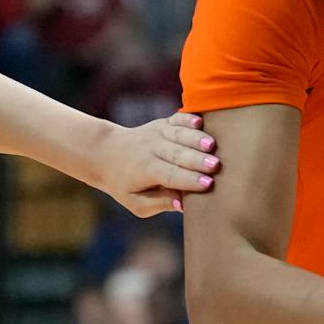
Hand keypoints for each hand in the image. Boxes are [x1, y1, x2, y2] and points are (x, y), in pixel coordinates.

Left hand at [94, 112, 215, 217]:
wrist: (106, 152)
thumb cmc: (125, 184)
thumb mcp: (136, 202)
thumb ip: (159, 203)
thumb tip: (183, 204)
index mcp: (145, 171)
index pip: (170, 176)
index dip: (190, 180)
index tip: (208, 184)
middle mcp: (151, 149)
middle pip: (177, 154)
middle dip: (197, 160)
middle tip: (216, 165)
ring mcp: (157, 133)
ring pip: (179, 134)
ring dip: (196, 139)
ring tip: (212, 144)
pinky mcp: (163, 123)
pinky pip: (177, 119)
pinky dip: (188, 118)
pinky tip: (200, 121)